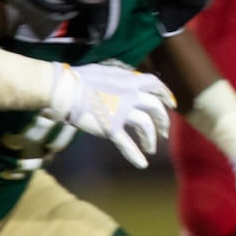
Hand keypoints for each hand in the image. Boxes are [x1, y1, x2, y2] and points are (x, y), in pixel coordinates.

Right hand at [45, 62, 174, 168]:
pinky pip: (126, 144)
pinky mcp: (111, 127)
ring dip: (151, 138)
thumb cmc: (78, 79)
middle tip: (165, 131)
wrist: (63, 89)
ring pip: (146, 126)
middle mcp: (131, 95)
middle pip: (156, 108)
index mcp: (130, 81)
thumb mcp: (105, 72)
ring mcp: (122, 112)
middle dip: (163, 120)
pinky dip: (135, 155)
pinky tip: (142, 164)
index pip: (156, 85)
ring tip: (151, 148)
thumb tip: (128, 78)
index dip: (166, 95)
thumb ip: (120, 77)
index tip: (171, 104)